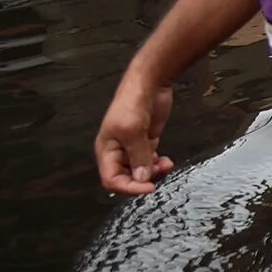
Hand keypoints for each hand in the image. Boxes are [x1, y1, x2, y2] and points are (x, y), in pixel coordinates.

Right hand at [94, 69, 174, 195]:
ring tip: (165, 164)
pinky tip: (165, 160)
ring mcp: (133, 147)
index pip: (111, 180)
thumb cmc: (132, 103)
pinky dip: (157, 164)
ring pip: (140, 171)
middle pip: (126, 177)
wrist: (148, 83)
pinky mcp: (146, 141)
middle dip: (143, 179)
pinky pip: (149, 161)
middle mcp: (117, 152)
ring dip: (153, 172)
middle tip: (158, 171)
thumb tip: (142, 178)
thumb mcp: (131, 130)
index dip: (128, 187)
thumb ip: (137, 156)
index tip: (148, 186)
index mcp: (106, 150)